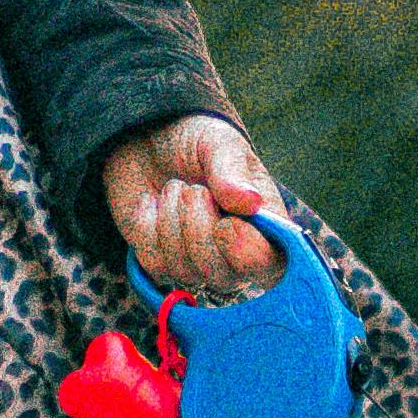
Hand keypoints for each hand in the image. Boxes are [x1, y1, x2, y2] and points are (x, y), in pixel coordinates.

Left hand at [99, 114, 288, 301]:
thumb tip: (251, 203)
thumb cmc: (194, 142)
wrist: (147, 139)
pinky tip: (154, 206)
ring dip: (173, 224)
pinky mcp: (162, 264)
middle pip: (224, 278)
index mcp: (264, 227)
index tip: (226, 223)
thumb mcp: (217, 142)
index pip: (270, 266)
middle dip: (199, 229)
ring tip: (175, 189)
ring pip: (186, 272)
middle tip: (194, 189)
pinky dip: (150, 231)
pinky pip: (157, 266)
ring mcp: (198, 264)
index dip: (247, 254)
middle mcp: (235, 255)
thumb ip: (232, 170)